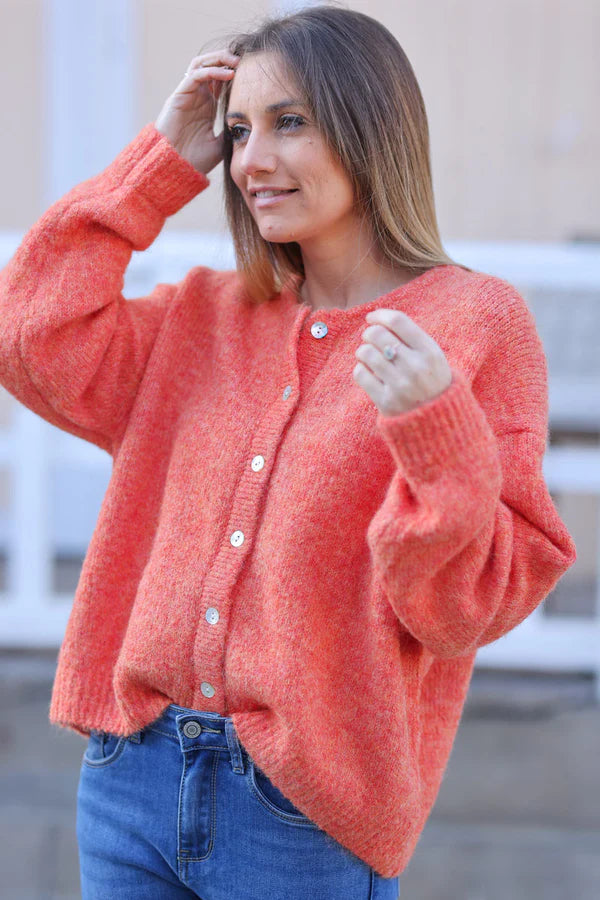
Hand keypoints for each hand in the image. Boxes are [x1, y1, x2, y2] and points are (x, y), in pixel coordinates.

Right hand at [154, 49, 240, 174]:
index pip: (221, 80)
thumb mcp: (221, 144)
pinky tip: (228, 74)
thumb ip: (231, 132)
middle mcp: (197, 97)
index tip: (253, 72)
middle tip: (246, 60)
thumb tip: (249, 127)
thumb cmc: (195, 160)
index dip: (235, 73)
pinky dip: (212, 71)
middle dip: (227, 60)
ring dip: (219, 59)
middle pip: (211, 66)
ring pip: (202, 65)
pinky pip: (195, 75)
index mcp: (207, 106)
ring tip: (237, 62)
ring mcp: (187, 95)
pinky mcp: (179, 96)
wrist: (175, 168)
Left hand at [353, 308, 452, 415]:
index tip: (372, 318)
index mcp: (430, 352)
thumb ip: (413, 340)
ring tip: (367, 356)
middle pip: (378, 334)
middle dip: (369, 333)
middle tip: (369, 339)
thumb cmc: (433, 385)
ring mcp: (400, 385)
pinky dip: (360, 369)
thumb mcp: (434, 359)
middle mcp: (415, 367)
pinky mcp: (386, 402)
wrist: (439, 424)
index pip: (398, 321)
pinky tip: (367, 372)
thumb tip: (380, 321)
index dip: (380, 315)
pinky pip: (360, 374)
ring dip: (362, 351)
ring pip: (366, 353)